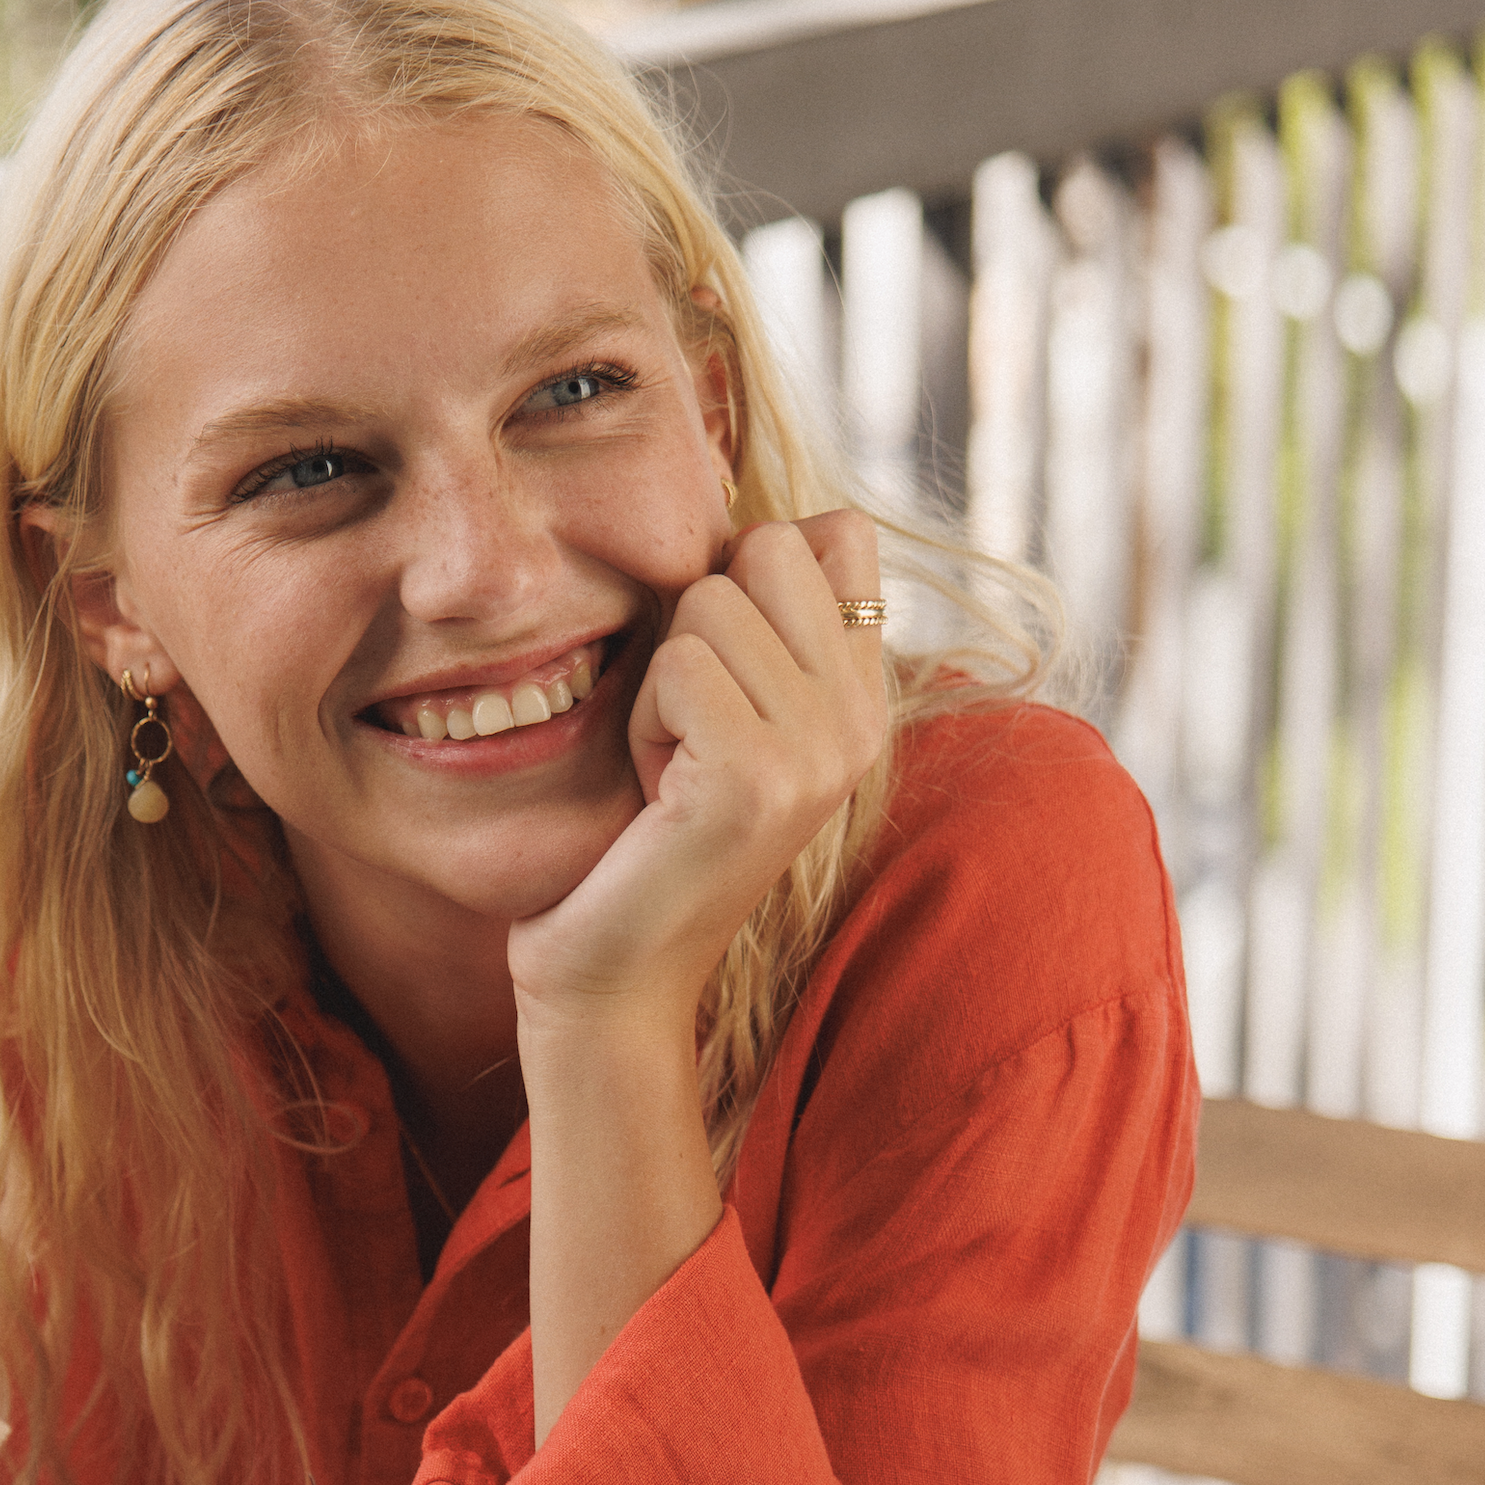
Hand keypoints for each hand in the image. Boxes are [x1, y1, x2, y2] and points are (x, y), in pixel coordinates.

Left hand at [507, 511, 889, 1026]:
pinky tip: (656, 793)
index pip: (838, 531)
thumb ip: (761, 619)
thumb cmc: (645, 833)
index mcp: (865, 697)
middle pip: (768, 547)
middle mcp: (862, 721)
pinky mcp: (760, 779)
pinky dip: (643, 722)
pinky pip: (678, 668)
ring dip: (662, 680)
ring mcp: (821, 750)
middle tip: (687, 729)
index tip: (722, 676)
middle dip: (696, 624)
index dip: (752, 573)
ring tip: (670, 767)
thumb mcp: (723, 706)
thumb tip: (767, 510)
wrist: (618, 973)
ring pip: (712, 602)